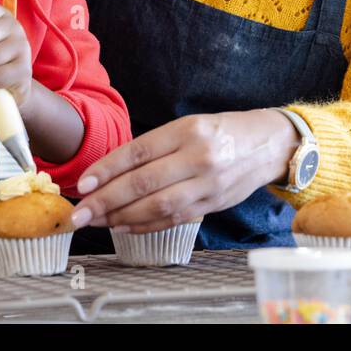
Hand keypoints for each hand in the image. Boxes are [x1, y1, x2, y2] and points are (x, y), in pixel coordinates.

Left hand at [70, 110, 300, 233]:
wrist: (269, 144)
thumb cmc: (223, 131)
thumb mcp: (190, 124)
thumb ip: (155, 146)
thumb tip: (111, 170)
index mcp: (189, 130)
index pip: (140, 151)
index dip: (108, 169)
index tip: (85, 183)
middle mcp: (199, 157)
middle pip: (144, 183)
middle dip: (106, 200)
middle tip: (80, 213)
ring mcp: (208, 185)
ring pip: (157, 206)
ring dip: (121, 217)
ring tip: (96, 221)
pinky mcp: (213, 205)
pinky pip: (173, 219)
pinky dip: (145, 225)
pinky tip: (123, 226)